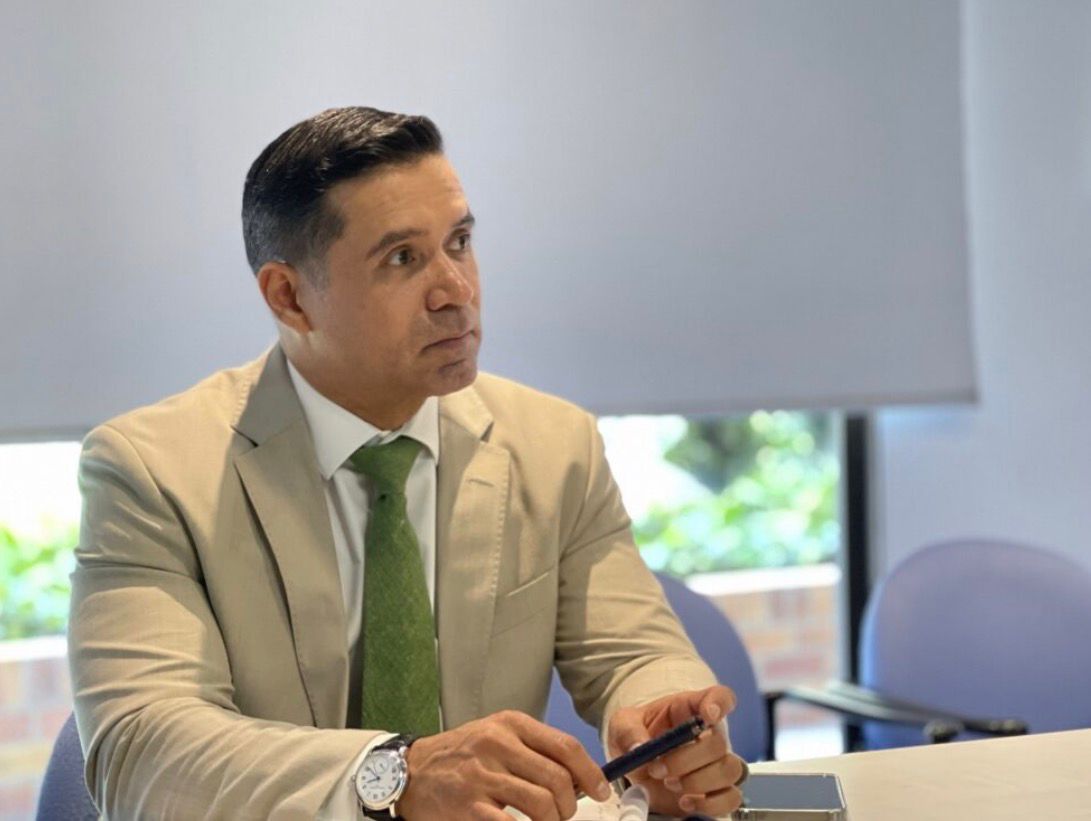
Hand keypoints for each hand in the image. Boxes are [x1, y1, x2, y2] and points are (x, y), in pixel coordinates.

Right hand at [397, 710, 611, 820]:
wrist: (410, 771)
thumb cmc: (460, 756)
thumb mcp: (496, 736)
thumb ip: (533, 749)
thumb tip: (578, 775)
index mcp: (510, 724)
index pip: (565, 747)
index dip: (591, 773)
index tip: (601, 790)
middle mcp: (497, 744)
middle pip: (558, 779)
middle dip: (570, 804)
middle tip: (565, 814)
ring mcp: (482, 776)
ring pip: (542, 804)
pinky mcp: (469, 806)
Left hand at [607, 685, 746, 816]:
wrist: (636, 767)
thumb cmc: (635, 737)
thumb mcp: (622, 725)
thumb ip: (628, 731)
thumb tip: (639, 747)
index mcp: (689, 709)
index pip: (720, 697)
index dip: (720, 703)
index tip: (707, 716)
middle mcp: (708, 734)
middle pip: (719, 742)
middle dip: (687, 759)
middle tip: (657, 769)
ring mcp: (715, 763)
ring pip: (728, 770)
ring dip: (697, 782)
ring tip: (669, 784)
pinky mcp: (717, 791)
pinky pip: (731, 798)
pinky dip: (709, 804)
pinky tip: (686, 802)